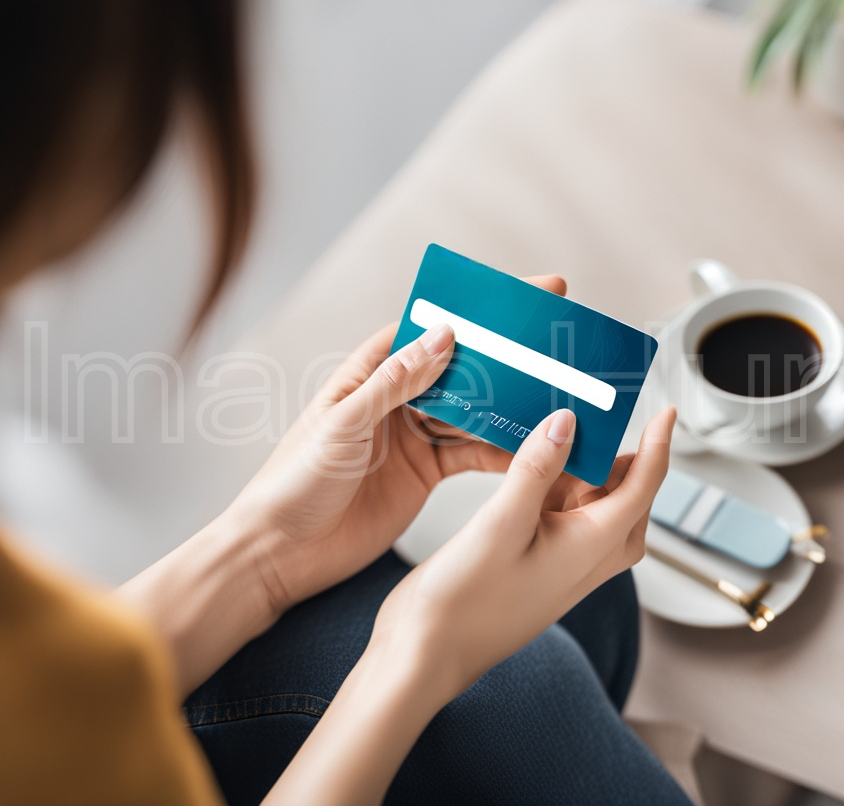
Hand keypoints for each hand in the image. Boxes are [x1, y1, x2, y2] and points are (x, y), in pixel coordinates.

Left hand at [226, 276, 567, 613]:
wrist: (282, 554)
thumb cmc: (295, 482)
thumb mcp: (345, 425)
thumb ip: (395, 383)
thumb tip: (444, 335)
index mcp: (369, 374)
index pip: (428, 328)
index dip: (473, 310)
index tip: (519, 296)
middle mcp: (396, 399)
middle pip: (460, 367)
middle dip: (504, 355)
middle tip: (553, 344)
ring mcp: (414, 435)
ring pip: (474, 409)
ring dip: (509, 402)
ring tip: (554, 393)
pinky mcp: (427, 472)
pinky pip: (473, 452)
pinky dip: (502, 449)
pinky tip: (532, 446)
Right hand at [366, 405, 676, 698]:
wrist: (428, 653)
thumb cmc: (464, 603)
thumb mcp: (500, 522)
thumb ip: (537, 468)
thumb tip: (567, 422)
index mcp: (593, 546)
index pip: (644, 485)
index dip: (658, 444)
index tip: (667, 412)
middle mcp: (591, 558)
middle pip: (627, 495)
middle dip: (616, 456)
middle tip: (591, 417)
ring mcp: (569, 565)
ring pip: (597, 506)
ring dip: (584, 473)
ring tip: (554, 438)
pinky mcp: (546, 566)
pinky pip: (569, 518)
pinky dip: (559, 490)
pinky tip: (532, 471)